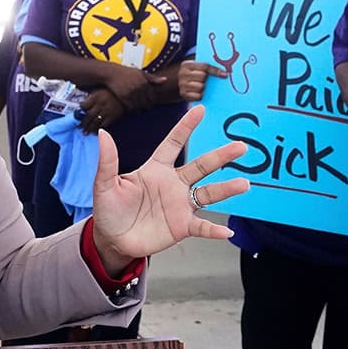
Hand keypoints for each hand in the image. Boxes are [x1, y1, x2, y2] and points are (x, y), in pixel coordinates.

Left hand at [79, 89, 125, 133]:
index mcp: (96, 97)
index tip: (77, 114)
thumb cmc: (110, 91)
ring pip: (95, 121)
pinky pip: (104, 125)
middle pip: (89, 115)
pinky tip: (94, 133)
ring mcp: (107, 111)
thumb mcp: (99, 89)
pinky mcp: (113, 117)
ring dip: (89, 128)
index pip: (84, 105)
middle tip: (78, 127)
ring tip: (84, 133)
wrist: (127, 94)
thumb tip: (81, 102)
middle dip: (83, 123)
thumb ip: (91, 95)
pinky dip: (98, 129)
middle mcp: (100, 104)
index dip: (80, 111)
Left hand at [90, 105, 249, 272]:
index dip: (186, 127)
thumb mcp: (105, 184)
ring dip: (226, 189)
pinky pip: (202, 226)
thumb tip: (103, 133)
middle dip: (221, 156)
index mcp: (155, 169)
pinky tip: (226, 231)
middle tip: (241, 146)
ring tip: (244, 184)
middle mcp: (173, 184)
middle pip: (201, 166)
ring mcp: (180, 205)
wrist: (112, 238)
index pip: (173, 144)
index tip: (200, 110)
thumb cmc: (109, 209)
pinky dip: (214, 229)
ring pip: (208, 194)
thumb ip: (108, 161)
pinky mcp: (182, 226)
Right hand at [103, 67, 166, 111]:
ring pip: (139, 106)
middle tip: (145, 109)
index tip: (150, 103)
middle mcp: (139, 88)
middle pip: (146, 103)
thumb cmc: (126, 72)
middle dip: (147, 107)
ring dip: (139, 109)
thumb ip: (153, 78)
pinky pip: (130, 107)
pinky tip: (131, 108)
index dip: (152, 101)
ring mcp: (131, 93)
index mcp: (145, 82)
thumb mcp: (140, 72)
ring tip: (138, 110)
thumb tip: (166, 80)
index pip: (152, 96)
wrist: (111, 73)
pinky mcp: (123, 97)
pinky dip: (131, 109)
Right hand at [178, 61, 226, 101]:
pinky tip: (201, 93)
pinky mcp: (183, 94)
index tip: (225, 75)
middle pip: (202, 76)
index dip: (215, 70)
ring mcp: (182, 84)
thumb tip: (224, 72)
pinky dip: (201, 95)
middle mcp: (182, 74)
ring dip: (205, 88)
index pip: (204, 66)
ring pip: (201, 87)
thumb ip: (208, 67)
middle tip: (208, 80)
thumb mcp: (198, 67)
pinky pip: (197, 96)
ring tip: (204, 87)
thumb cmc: (194, 73)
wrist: (182, 82)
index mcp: (187, 64)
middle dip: (208, 79)